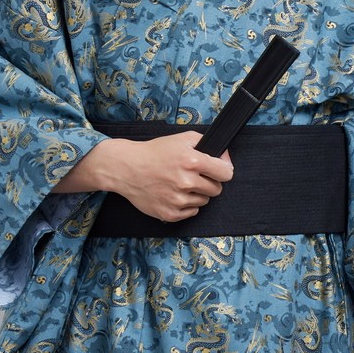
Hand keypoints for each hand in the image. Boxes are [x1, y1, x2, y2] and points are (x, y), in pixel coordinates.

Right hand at [64, 132, 233, 220]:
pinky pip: (192, 212)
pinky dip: (186, 205)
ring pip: (204, 201)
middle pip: (217, 189)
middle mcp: (186, 182)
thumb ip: (207, 143)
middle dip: (209, 182)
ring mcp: (178, 200)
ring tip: (180, 183)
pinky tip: (174, 194)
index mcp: (192, 161)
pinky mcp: (170, 214)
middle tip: (194, 176)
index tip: (218, 169)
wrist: (126, 168)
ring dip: (197, 193)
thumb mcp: (181, 138)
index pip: (226, 173)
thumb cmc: (154, 152)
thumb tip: (225, 158)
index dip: (223, 170)